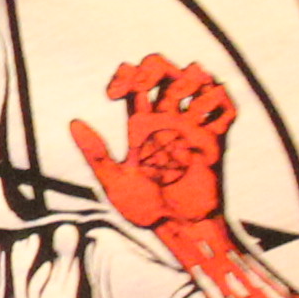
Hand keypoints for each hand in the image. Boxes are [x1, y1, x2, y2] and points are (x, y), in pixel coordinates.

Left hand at [70, 55, 234, 237]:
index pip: (135, 77)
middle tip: (141, 88)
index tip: (113, 96)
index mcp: (141, 121)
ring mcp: (193, 125)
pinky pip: (224, 104)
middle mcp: (168, 117)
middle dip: (154, 68)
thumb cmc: (145, 208)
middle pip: (166, 68)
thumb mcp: (113, 180)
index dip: (124, 75)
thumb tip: (74, 123)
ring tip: (176, 107)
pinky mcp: (215, 139)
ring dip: (187, 83)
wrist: (177, 228)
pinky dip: (215, 102)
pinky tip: (199, 120)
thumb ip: (95, 152)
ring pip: (198, 77)